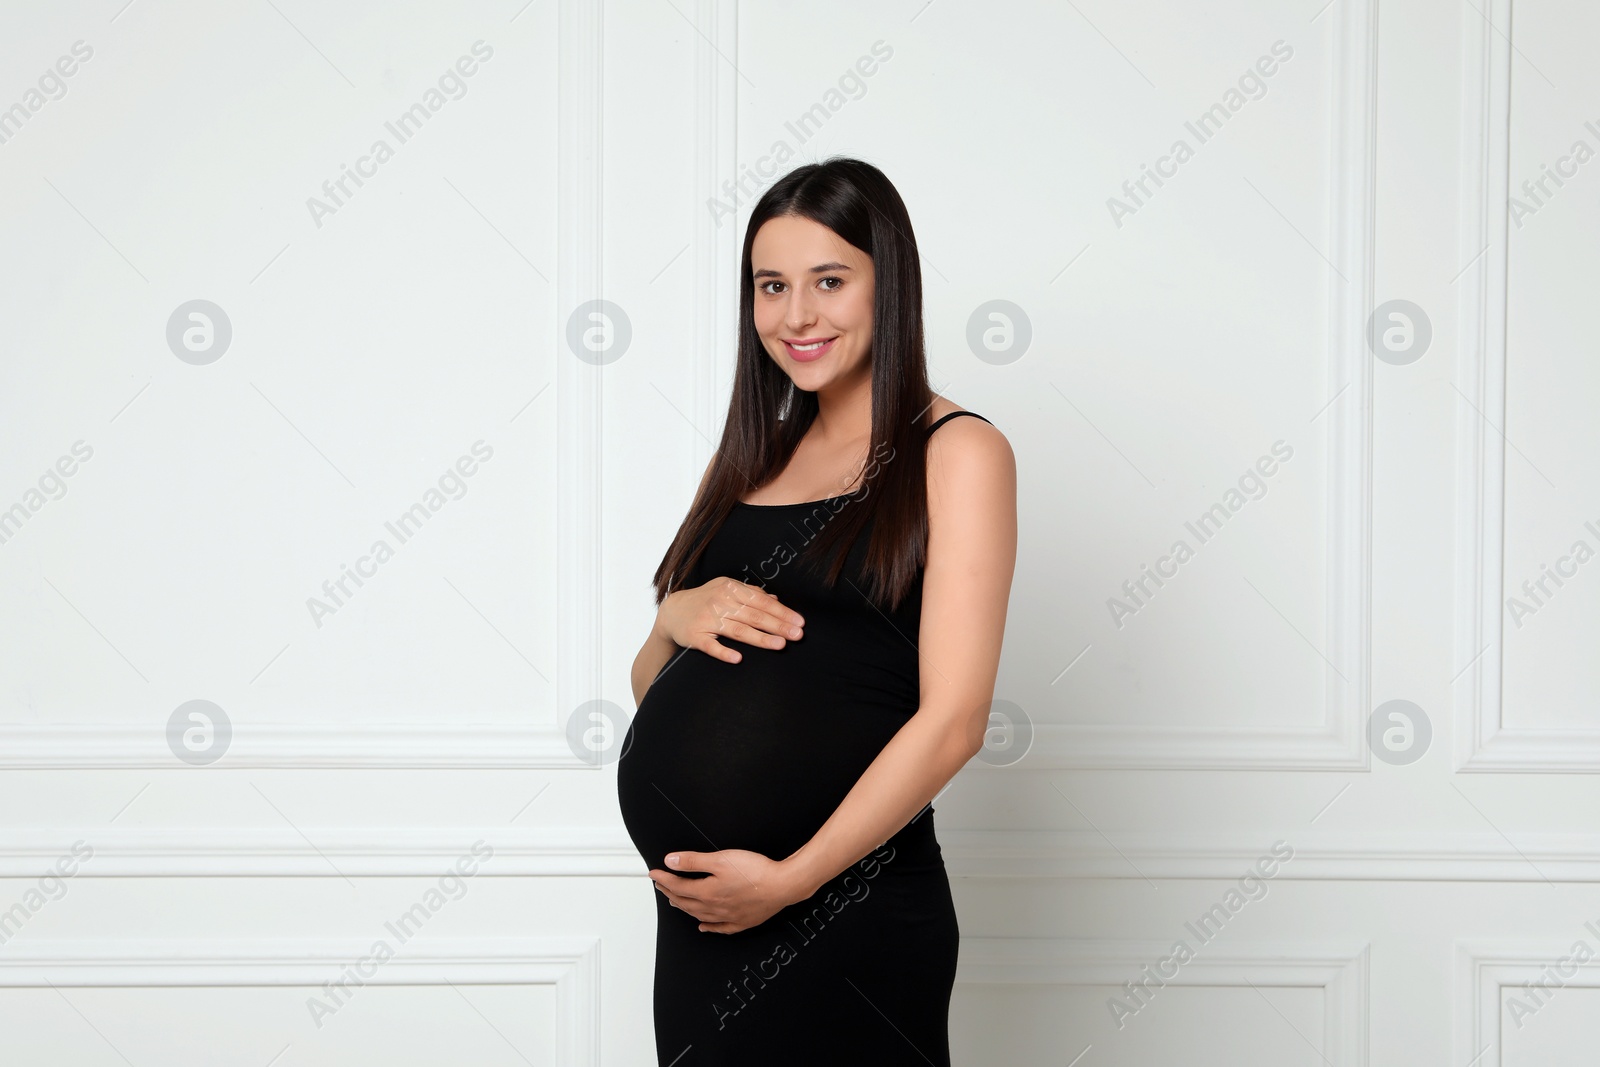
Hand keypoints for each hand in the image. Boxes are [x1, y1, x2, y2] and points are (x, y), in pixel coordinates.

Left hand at [649, 849, 811, 933]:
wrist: (783, 886)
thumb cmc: (755, 872)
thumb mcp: (721, 859)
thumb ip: (694, 861)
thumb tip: (670, 861)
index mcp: (707, 892)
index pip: (678, 886)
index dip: (664, 879)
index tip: (654, 873)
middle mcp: (714, 908)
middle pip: (686, 902)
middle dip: (670, 892)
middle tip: (661, 885)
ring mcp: (728, 918)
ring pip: (699, 915)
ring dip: (684, 908)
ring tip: (675, 901)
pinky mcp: (742, 922)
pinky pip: (719, 928)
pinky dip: (709, 927)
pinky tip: (703, 926)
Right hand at [654, 578, 804, 663]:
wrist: (672, 612)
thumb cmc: (705, 600)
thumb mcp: (726, 590)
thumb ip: (750, 594)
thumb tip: (775, 599)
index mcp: (730, 589)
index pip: (761, 601)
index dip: (782, 612)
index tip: (799, 622)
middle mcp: (719, 602)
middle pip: (754, 615)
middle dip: (778, 625)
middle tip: (797, 635)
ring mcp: (707, 619)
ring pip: (738, 630)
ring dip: (760, 638)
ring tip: (780, 645)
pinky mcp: (695, 636)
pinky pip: (711, 645)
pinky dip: (724, 652)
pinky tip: (738, 658)